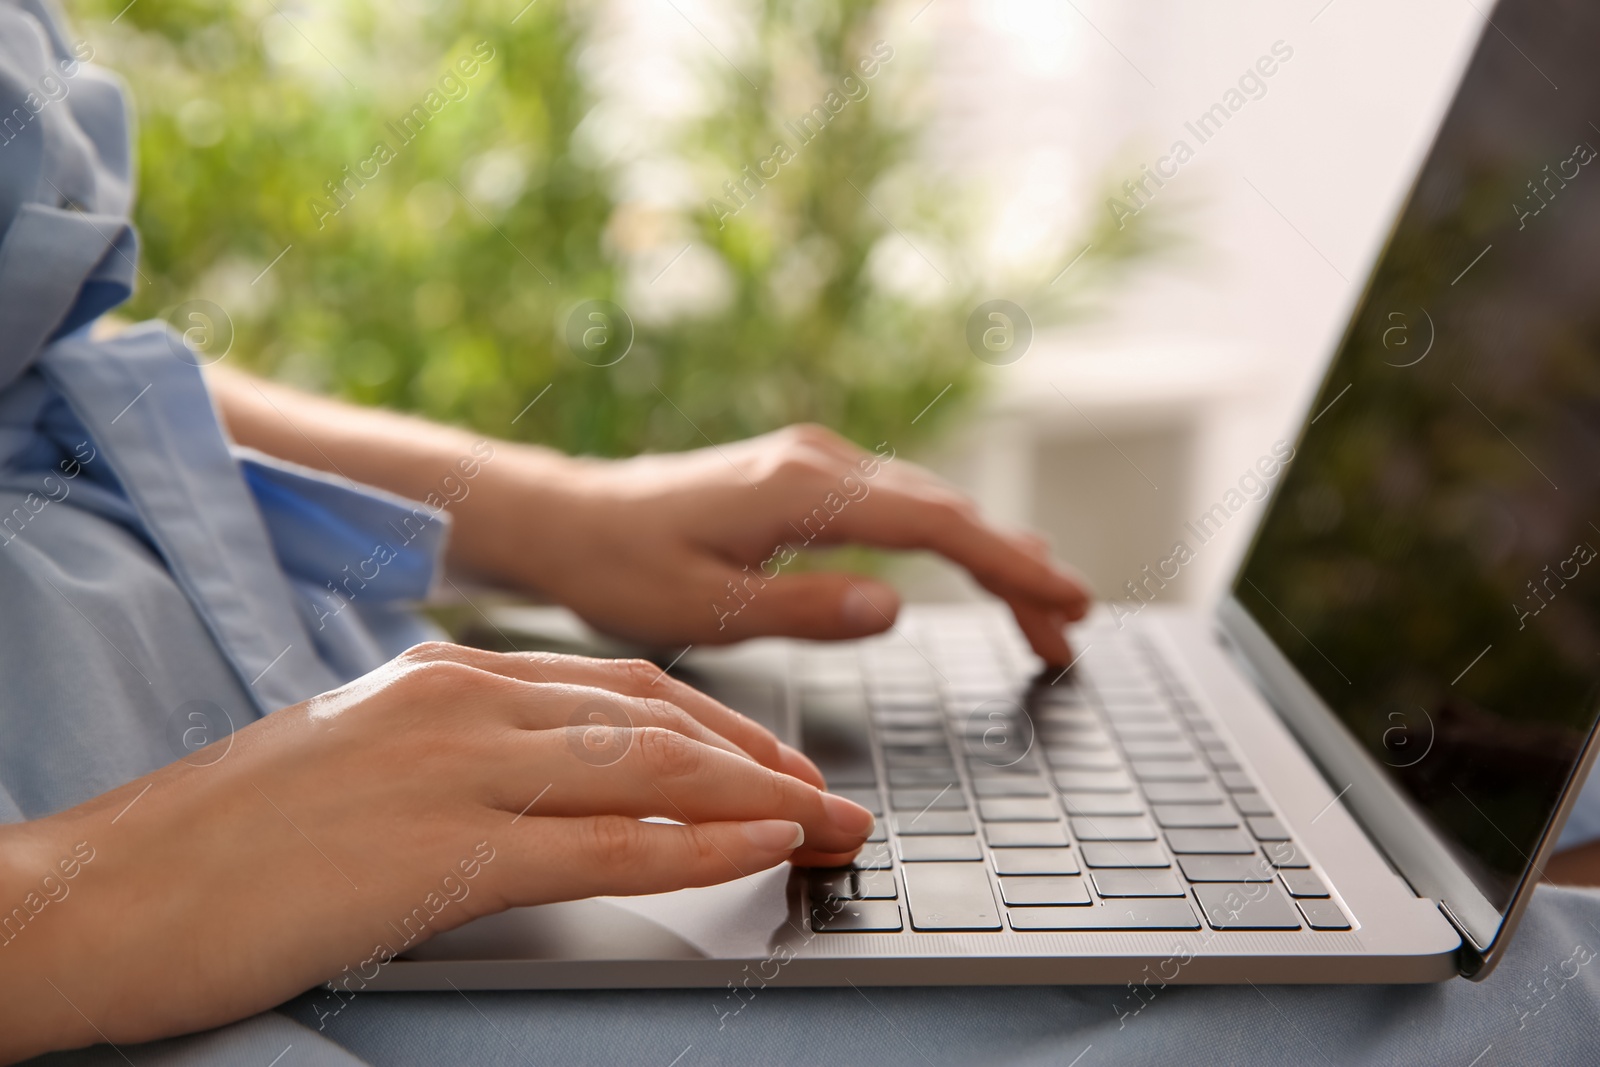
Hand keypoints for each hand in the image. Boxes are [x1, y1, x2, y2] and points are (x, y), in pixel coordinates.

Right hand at [0, 643, 872, 1059]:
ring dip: (760, 798)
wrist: (104, 892)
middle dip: (763, 758)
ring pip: (649, 767)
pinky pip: (606, 844)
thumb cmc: (227, 841)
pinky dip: (698, 845)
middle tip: (834, 797)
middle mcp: (461, 701)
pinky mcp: (443, 852)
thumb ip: (460, 757)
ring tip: (830, 826)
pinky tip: (758, 850)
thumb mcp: (362, 764)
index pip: (620, 687)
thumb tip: (548, 786)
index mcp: (443, 676)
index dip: (718, 726)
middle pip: (656, 716)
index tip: (777, 763)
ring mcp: (454, 769)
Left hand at [478, 425, 1091, 662]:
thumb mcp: (704, 609)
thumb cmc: (621, 567)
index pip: (938, 527)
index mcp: (801, 491)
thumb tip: (898, 607)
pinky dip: (952, 540)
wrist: (569, 518)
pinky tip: (978, 563)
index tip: (1069, 606)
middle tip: (1071, 633)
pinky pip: (902, 505)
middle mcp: (819, 461)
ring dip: (992, 558)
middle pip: (951, 512)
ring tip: (1045, 613)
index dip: (1011, 568)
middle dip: (1019, 573)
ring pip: (933, 506)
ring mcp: (816, 462)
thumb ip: (804, 610)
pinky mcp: (807, 475)